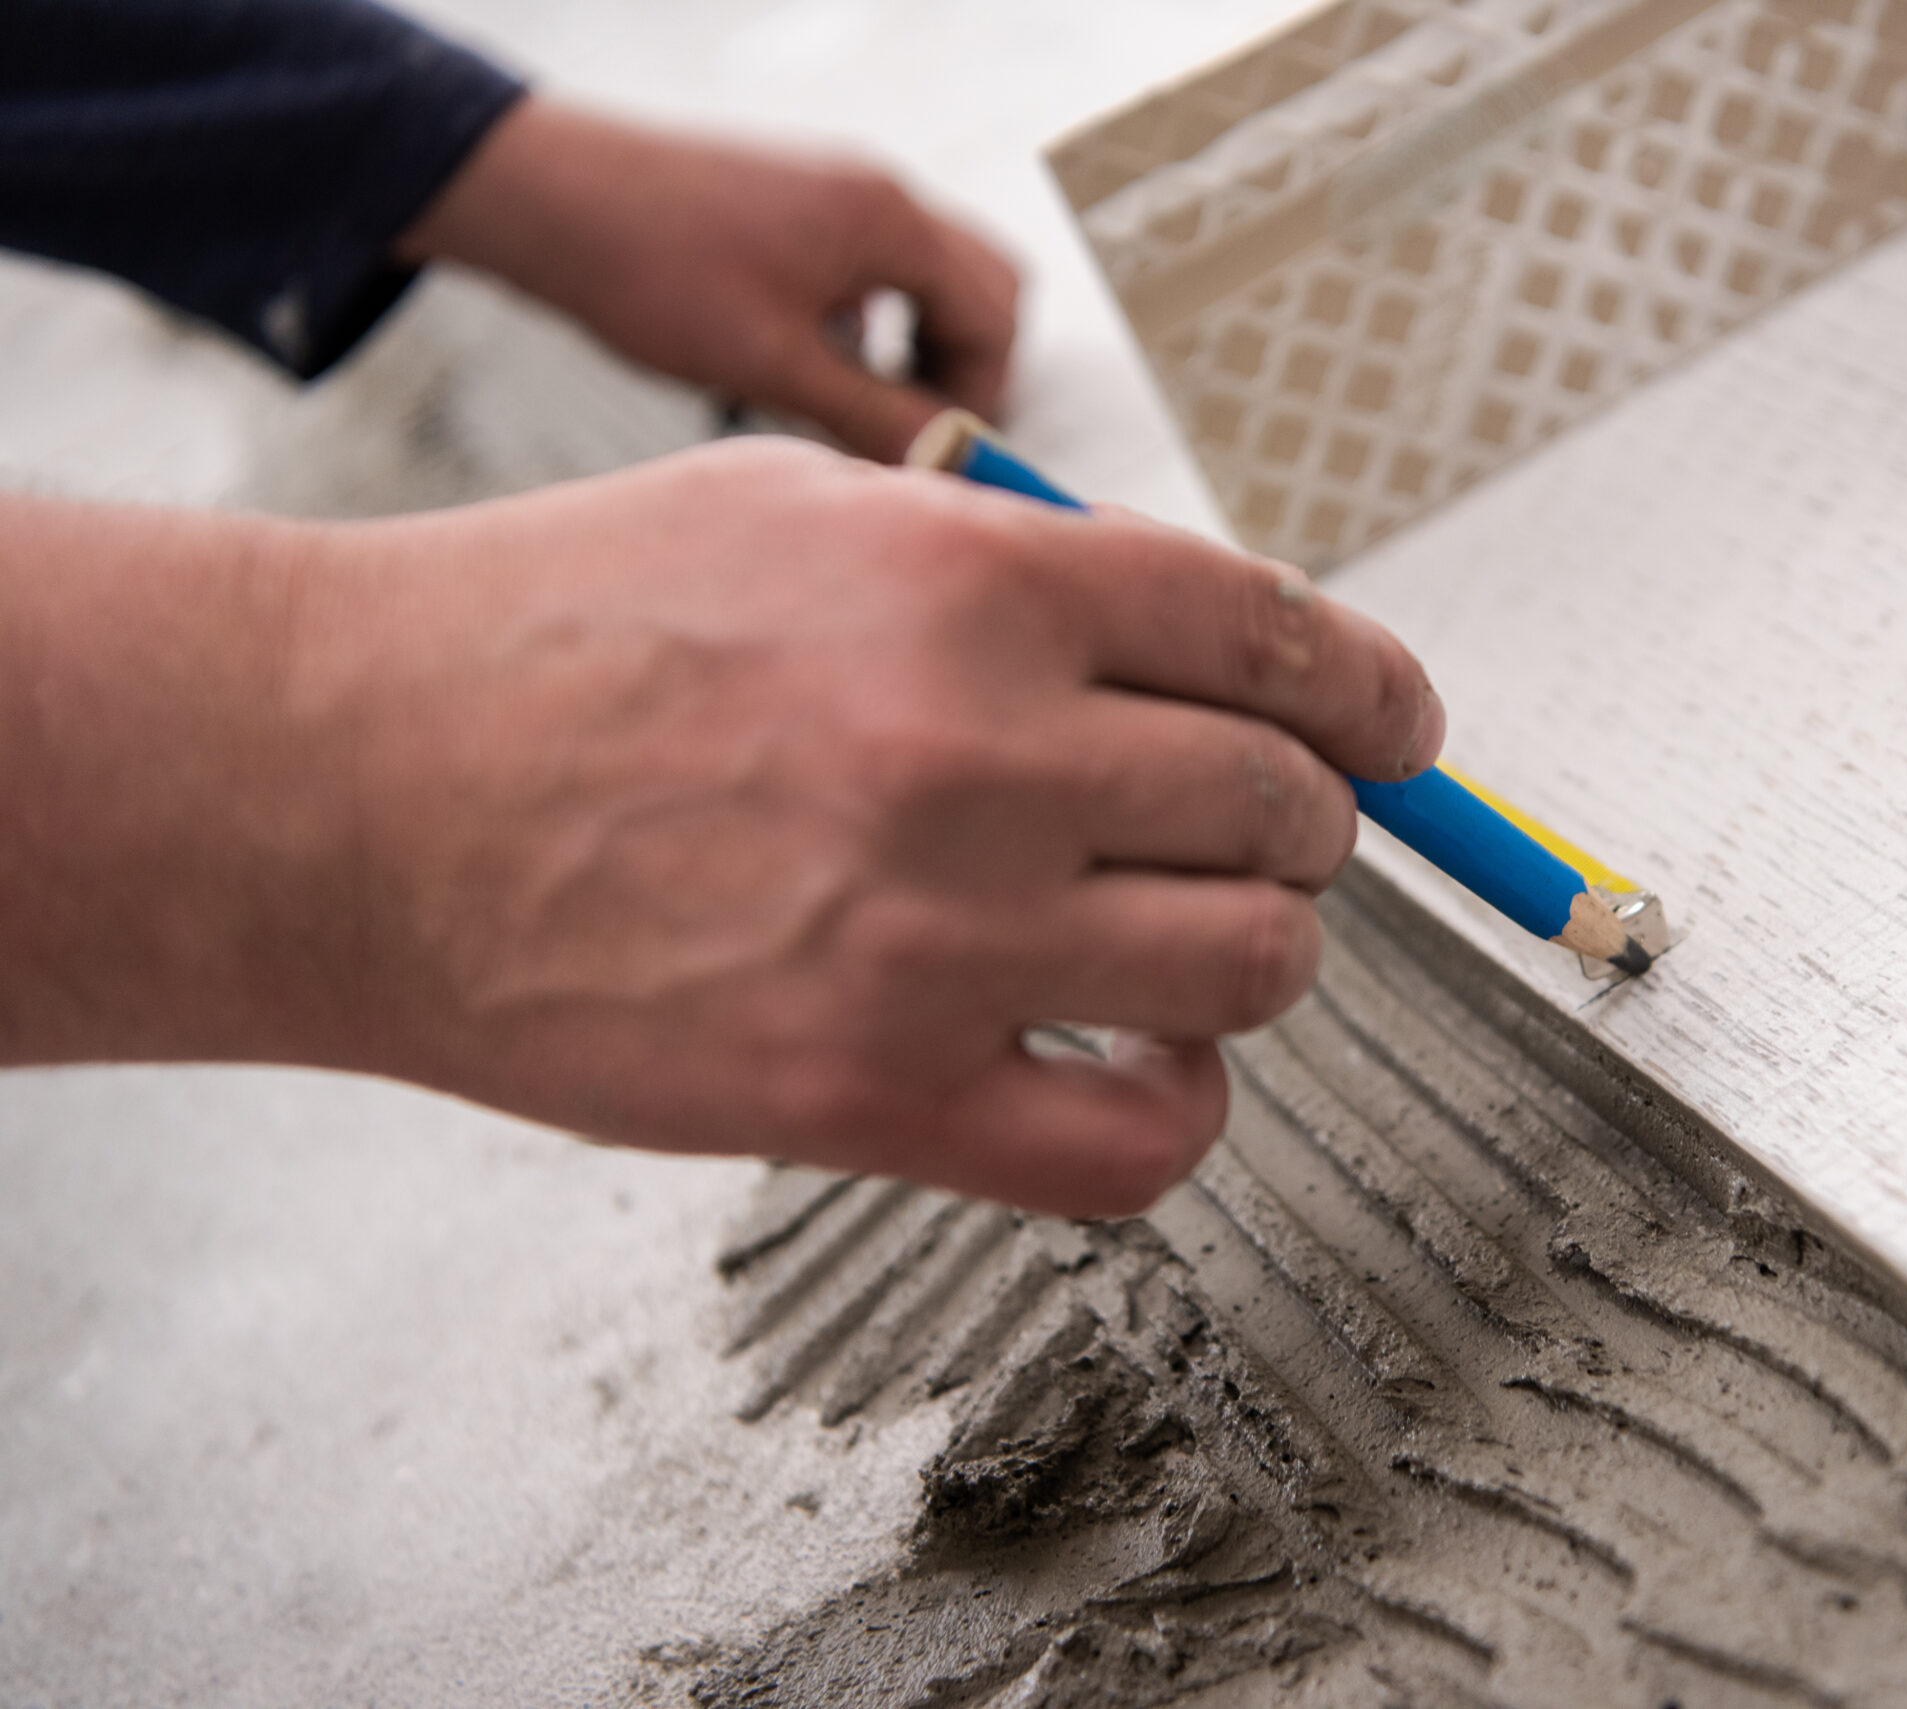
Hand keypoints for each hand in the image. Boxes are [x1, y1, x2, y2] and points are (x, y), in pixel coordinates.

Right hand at [0, 443, 1440, 1217]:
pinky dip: (1180, 1108)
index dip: (1374, 691)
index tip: (1398, 729)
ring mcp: (938, 939)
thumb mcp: (800, 506)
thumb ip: (1011, 556)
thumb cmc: (557, 630)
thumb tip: (1190, 630)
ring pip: (1254, 968)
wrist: (350, 790)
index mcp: (978, 586)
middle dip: (1299, 821)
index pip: (1277, 634)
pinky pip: (1139, 1143)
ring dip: (1254, 953)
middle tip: (1255, 832)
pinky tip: (1139, 1060)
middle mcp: (983, 756)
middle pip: (1284, 809)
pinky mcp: (875, 1096)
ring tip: (1188, 938)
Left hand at [399, 97, 1018, 462]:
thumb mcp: (773, 366)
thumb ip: (873, 416)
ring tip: (873, 405)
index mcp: (886, 221)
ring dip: (922, 344)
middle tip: (924, 430)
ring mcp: (837, 191)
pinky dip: (877, 319)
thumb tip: (945, 462)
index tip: (945, 455)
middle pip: (982, 284)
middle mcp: (876, 193)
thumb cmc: (651, 269)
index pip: (992, 316)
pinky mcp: (797, 204)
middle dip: (968, 365)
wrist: (547, 199)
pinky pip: (876, 264)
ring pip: (931, 274)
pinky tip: (823, 362)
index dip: (982, 396)